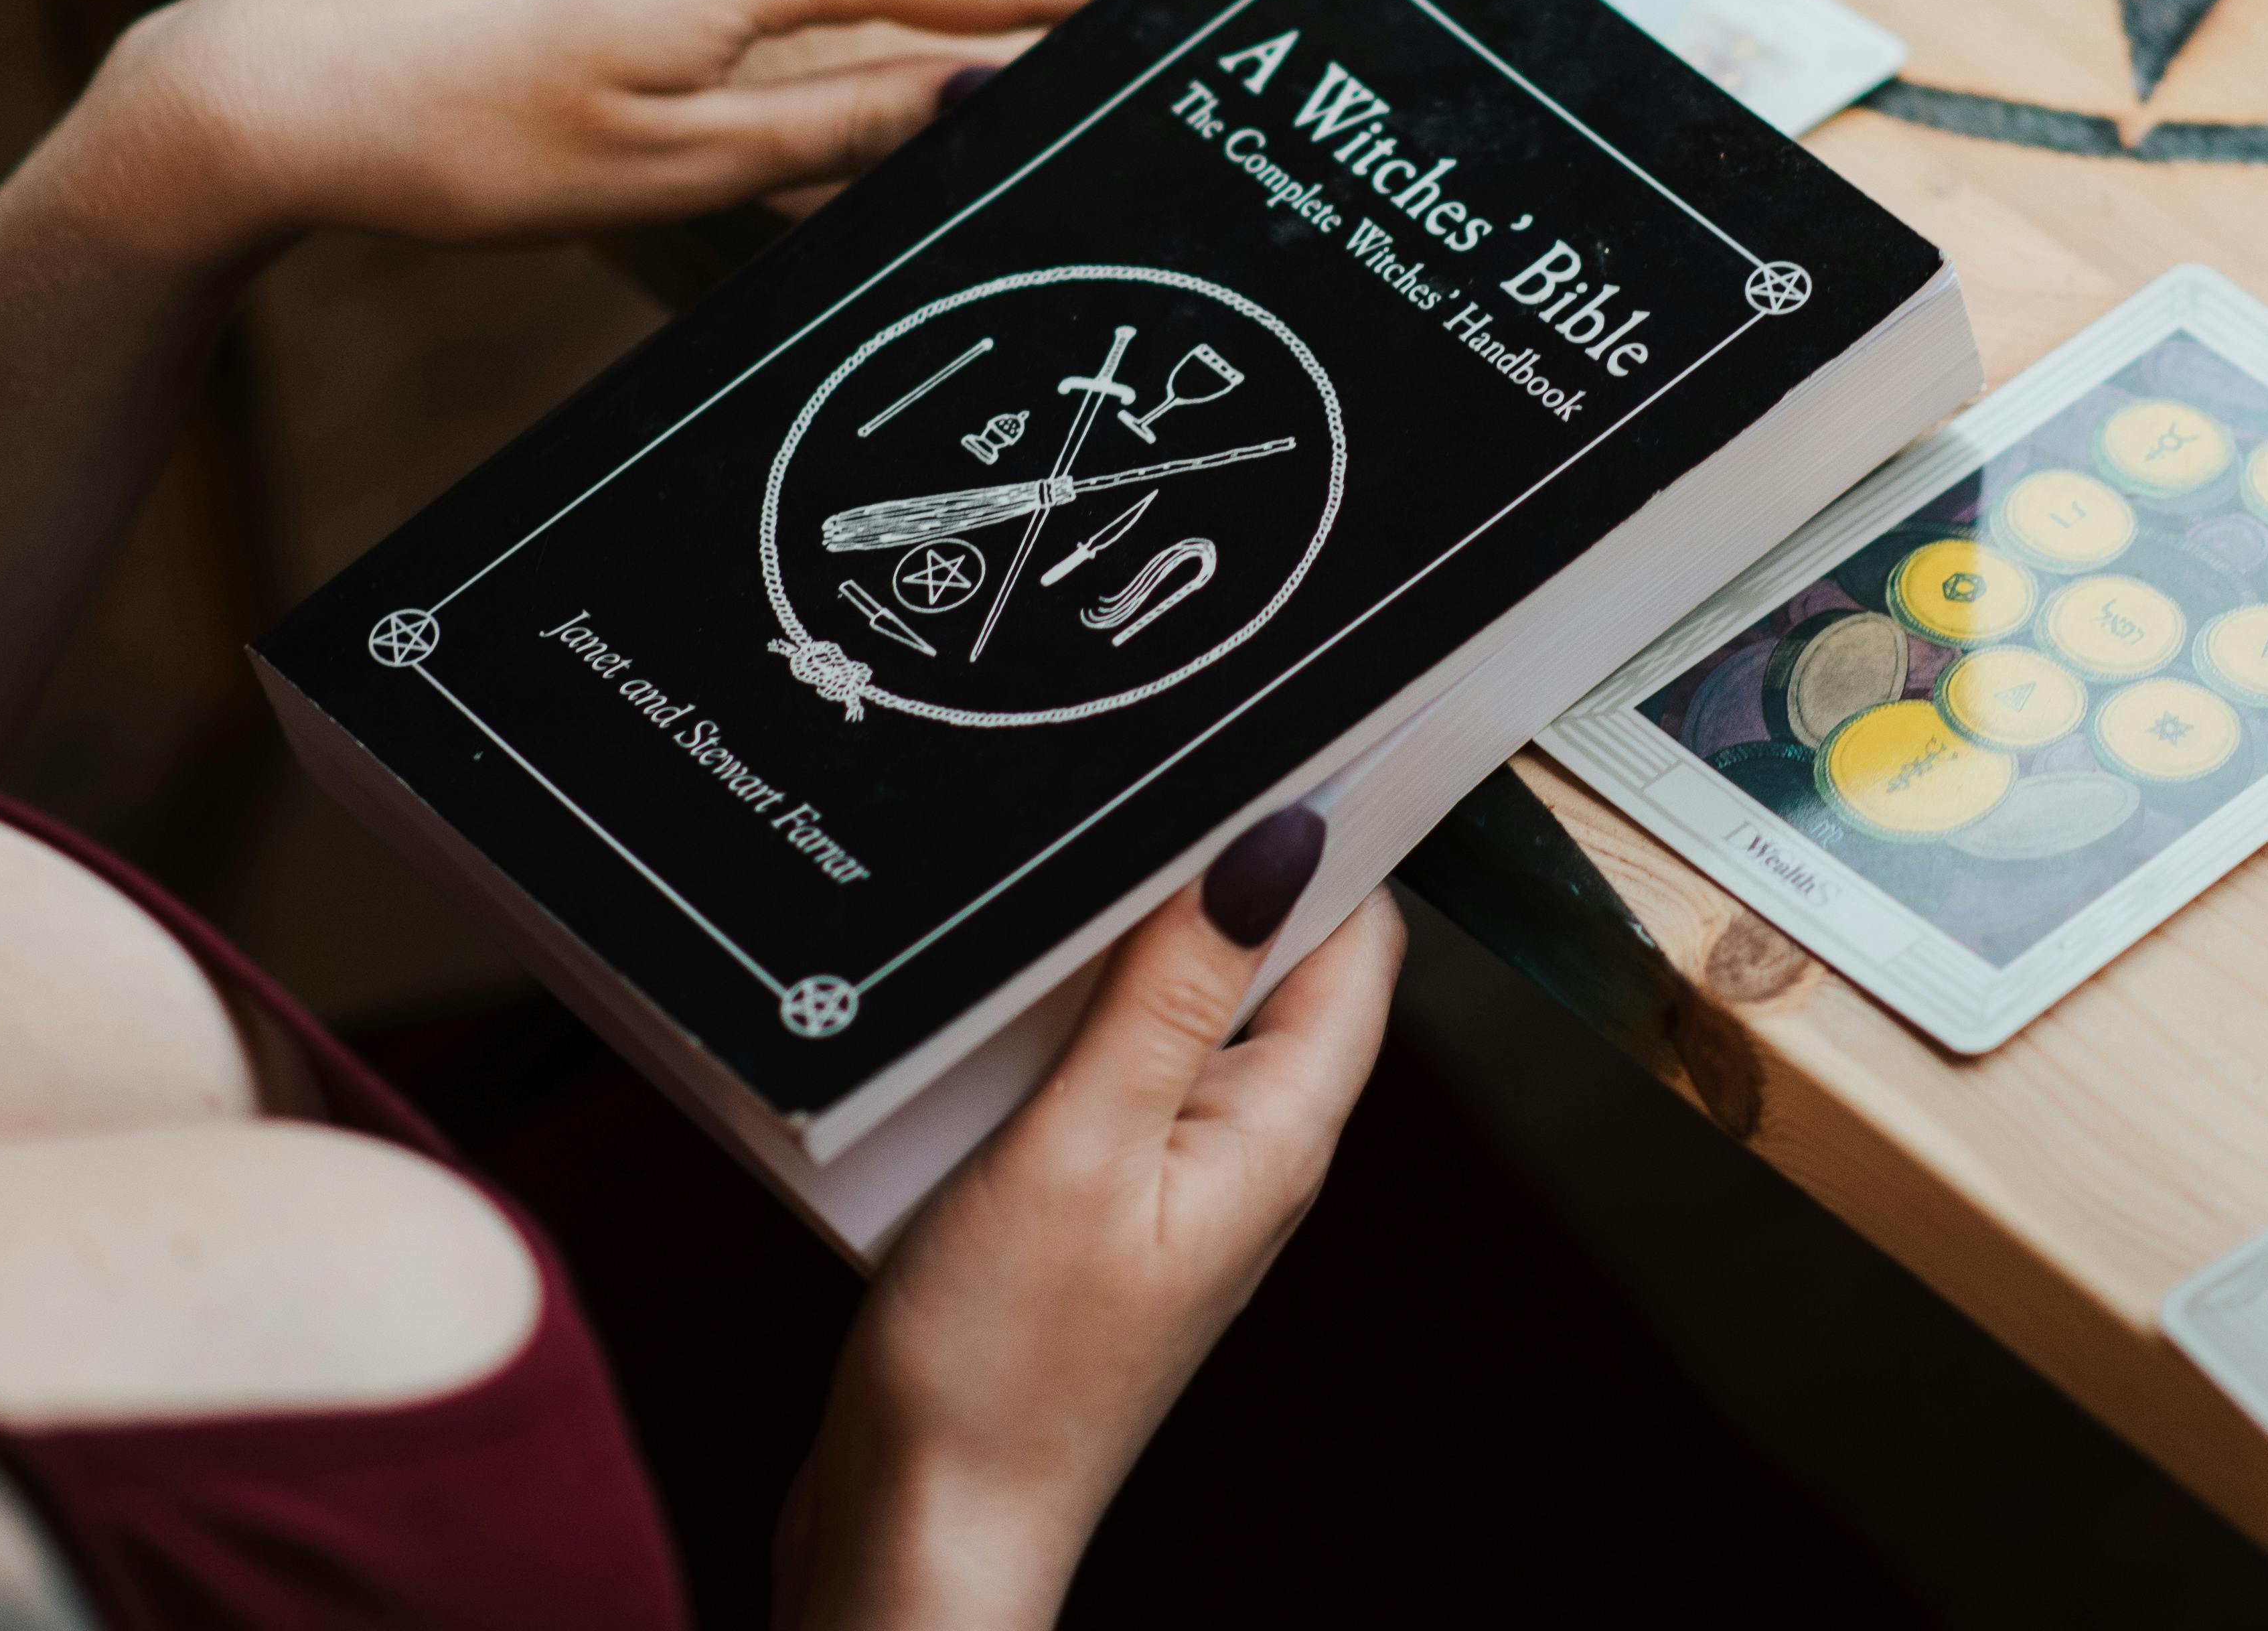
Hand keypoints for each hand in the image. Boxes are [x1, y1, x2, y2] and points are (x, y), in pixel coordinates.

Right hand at [776, 813, 1400, 1629]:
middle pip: (1259, 960)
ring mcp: (1164, 1179)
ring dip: (1111, 948)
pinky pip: (1095, 1071)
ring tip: (1043, 879)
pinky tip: (985, 998)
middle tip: (1131, 780)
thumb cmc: (998, 1377)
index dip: (1322, 827)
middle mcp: (1240, 1149)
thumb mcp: (1080, 1147)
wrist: (917, 1537)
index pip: (1350, 937)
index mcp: (1275, 1130)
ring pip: (1165, 1009)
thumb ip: (1171, 994)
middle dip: (1200, 869)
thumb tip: (1274, 844)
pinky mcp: (1086, 1205)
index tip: (1268, 730)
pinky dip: (1051, 1020)